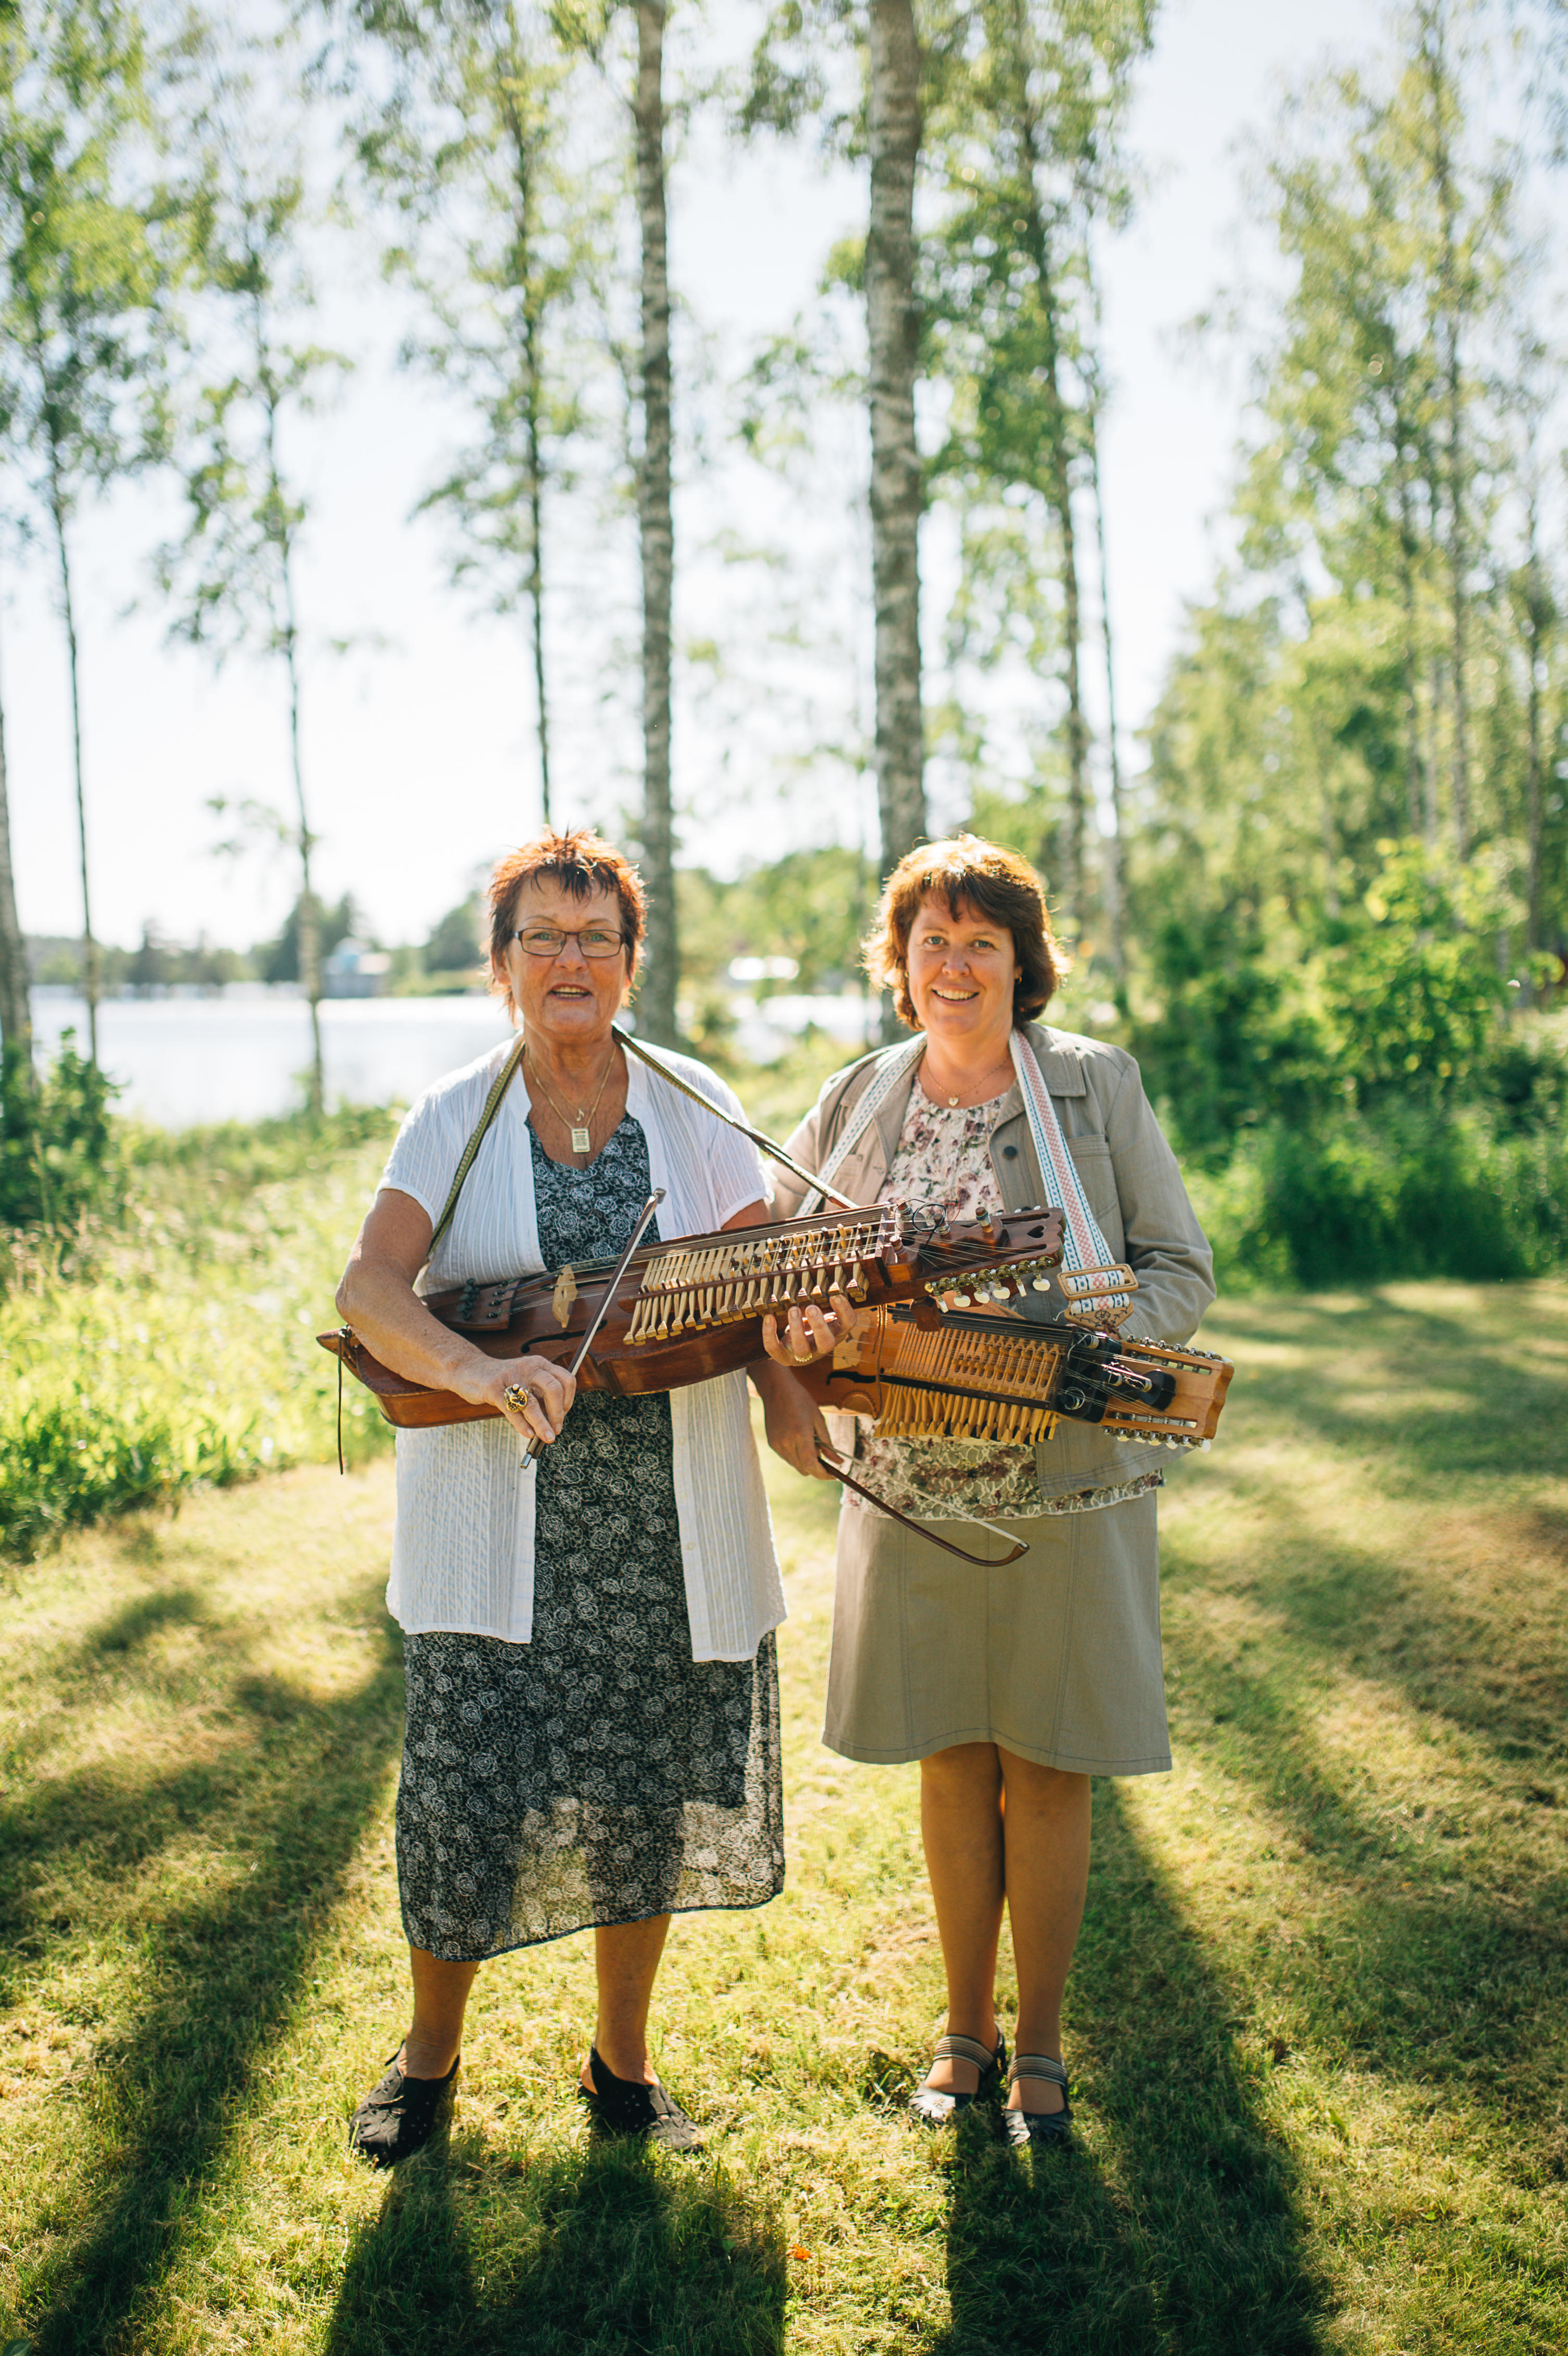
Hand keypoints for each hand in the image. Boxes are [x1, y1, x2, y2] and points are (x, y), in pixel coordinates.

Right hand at [459, 1352, 574, 1448]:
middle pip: (553, 1389)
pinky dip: (521, 1425)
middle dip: (558, 1413)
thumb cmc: (502, 1379)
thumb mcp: (526, 1380)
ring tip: (547, 1437)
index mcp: (540, 1364)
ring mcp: (510, 1377)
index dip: (568, 1400)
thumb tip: (555, 1421)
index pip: (565, 1379)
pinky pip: (511, 1410)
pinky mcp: (493, 1388)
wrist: (469, 1369)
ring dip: (542, 1424)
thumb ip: (540, 1395)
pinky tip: (528, 1433)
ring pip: (532, 1403)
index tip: (564, 1415)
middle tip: (556, 1429)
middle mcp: (528, 1367)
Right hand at [760, 1375, 836, 1478]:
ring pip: (796, 1465)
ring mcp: (777, 1445)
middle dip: (816, 1467)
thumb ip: (828, 1443)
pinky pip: (787, 1458)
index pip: (811, 1465)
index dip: (823, 1474)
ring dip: (805, 1461)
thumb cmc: (800, 1400)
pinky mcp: (772, 1444)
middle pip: (804, 1469)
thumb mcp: (819, 1419)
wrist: (777, 1389)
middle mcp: (786, 1443)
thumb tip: (839, 1462)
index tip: (833, 1474)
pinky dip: (796, 1455)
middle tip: (824, 1454)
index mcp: (800, 1435)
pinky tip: (798, 1439)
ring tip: (810, 1442)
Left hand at [761, 1289, 854, 1369]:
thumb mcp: (822, 1312)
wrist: (795, 1347)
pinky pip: (775, 1349)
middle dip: (819, 1325)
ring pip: (802, 1349)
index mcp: (835, 1332)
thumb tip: (823, 1279)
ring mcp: (803, 1355)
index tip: (836, 1295)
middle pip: (827, 1343)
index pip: (847, 1324)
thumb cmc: (811, 1324)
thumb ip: (823, 1300)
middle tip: (811, 1308)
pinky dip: (769, 1334)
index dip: (844, 1311)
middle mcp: (821, 1347)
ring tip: (793, 1309)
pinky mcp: (784, 1357)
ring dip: (796, 1328)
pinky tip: (769, 1317)